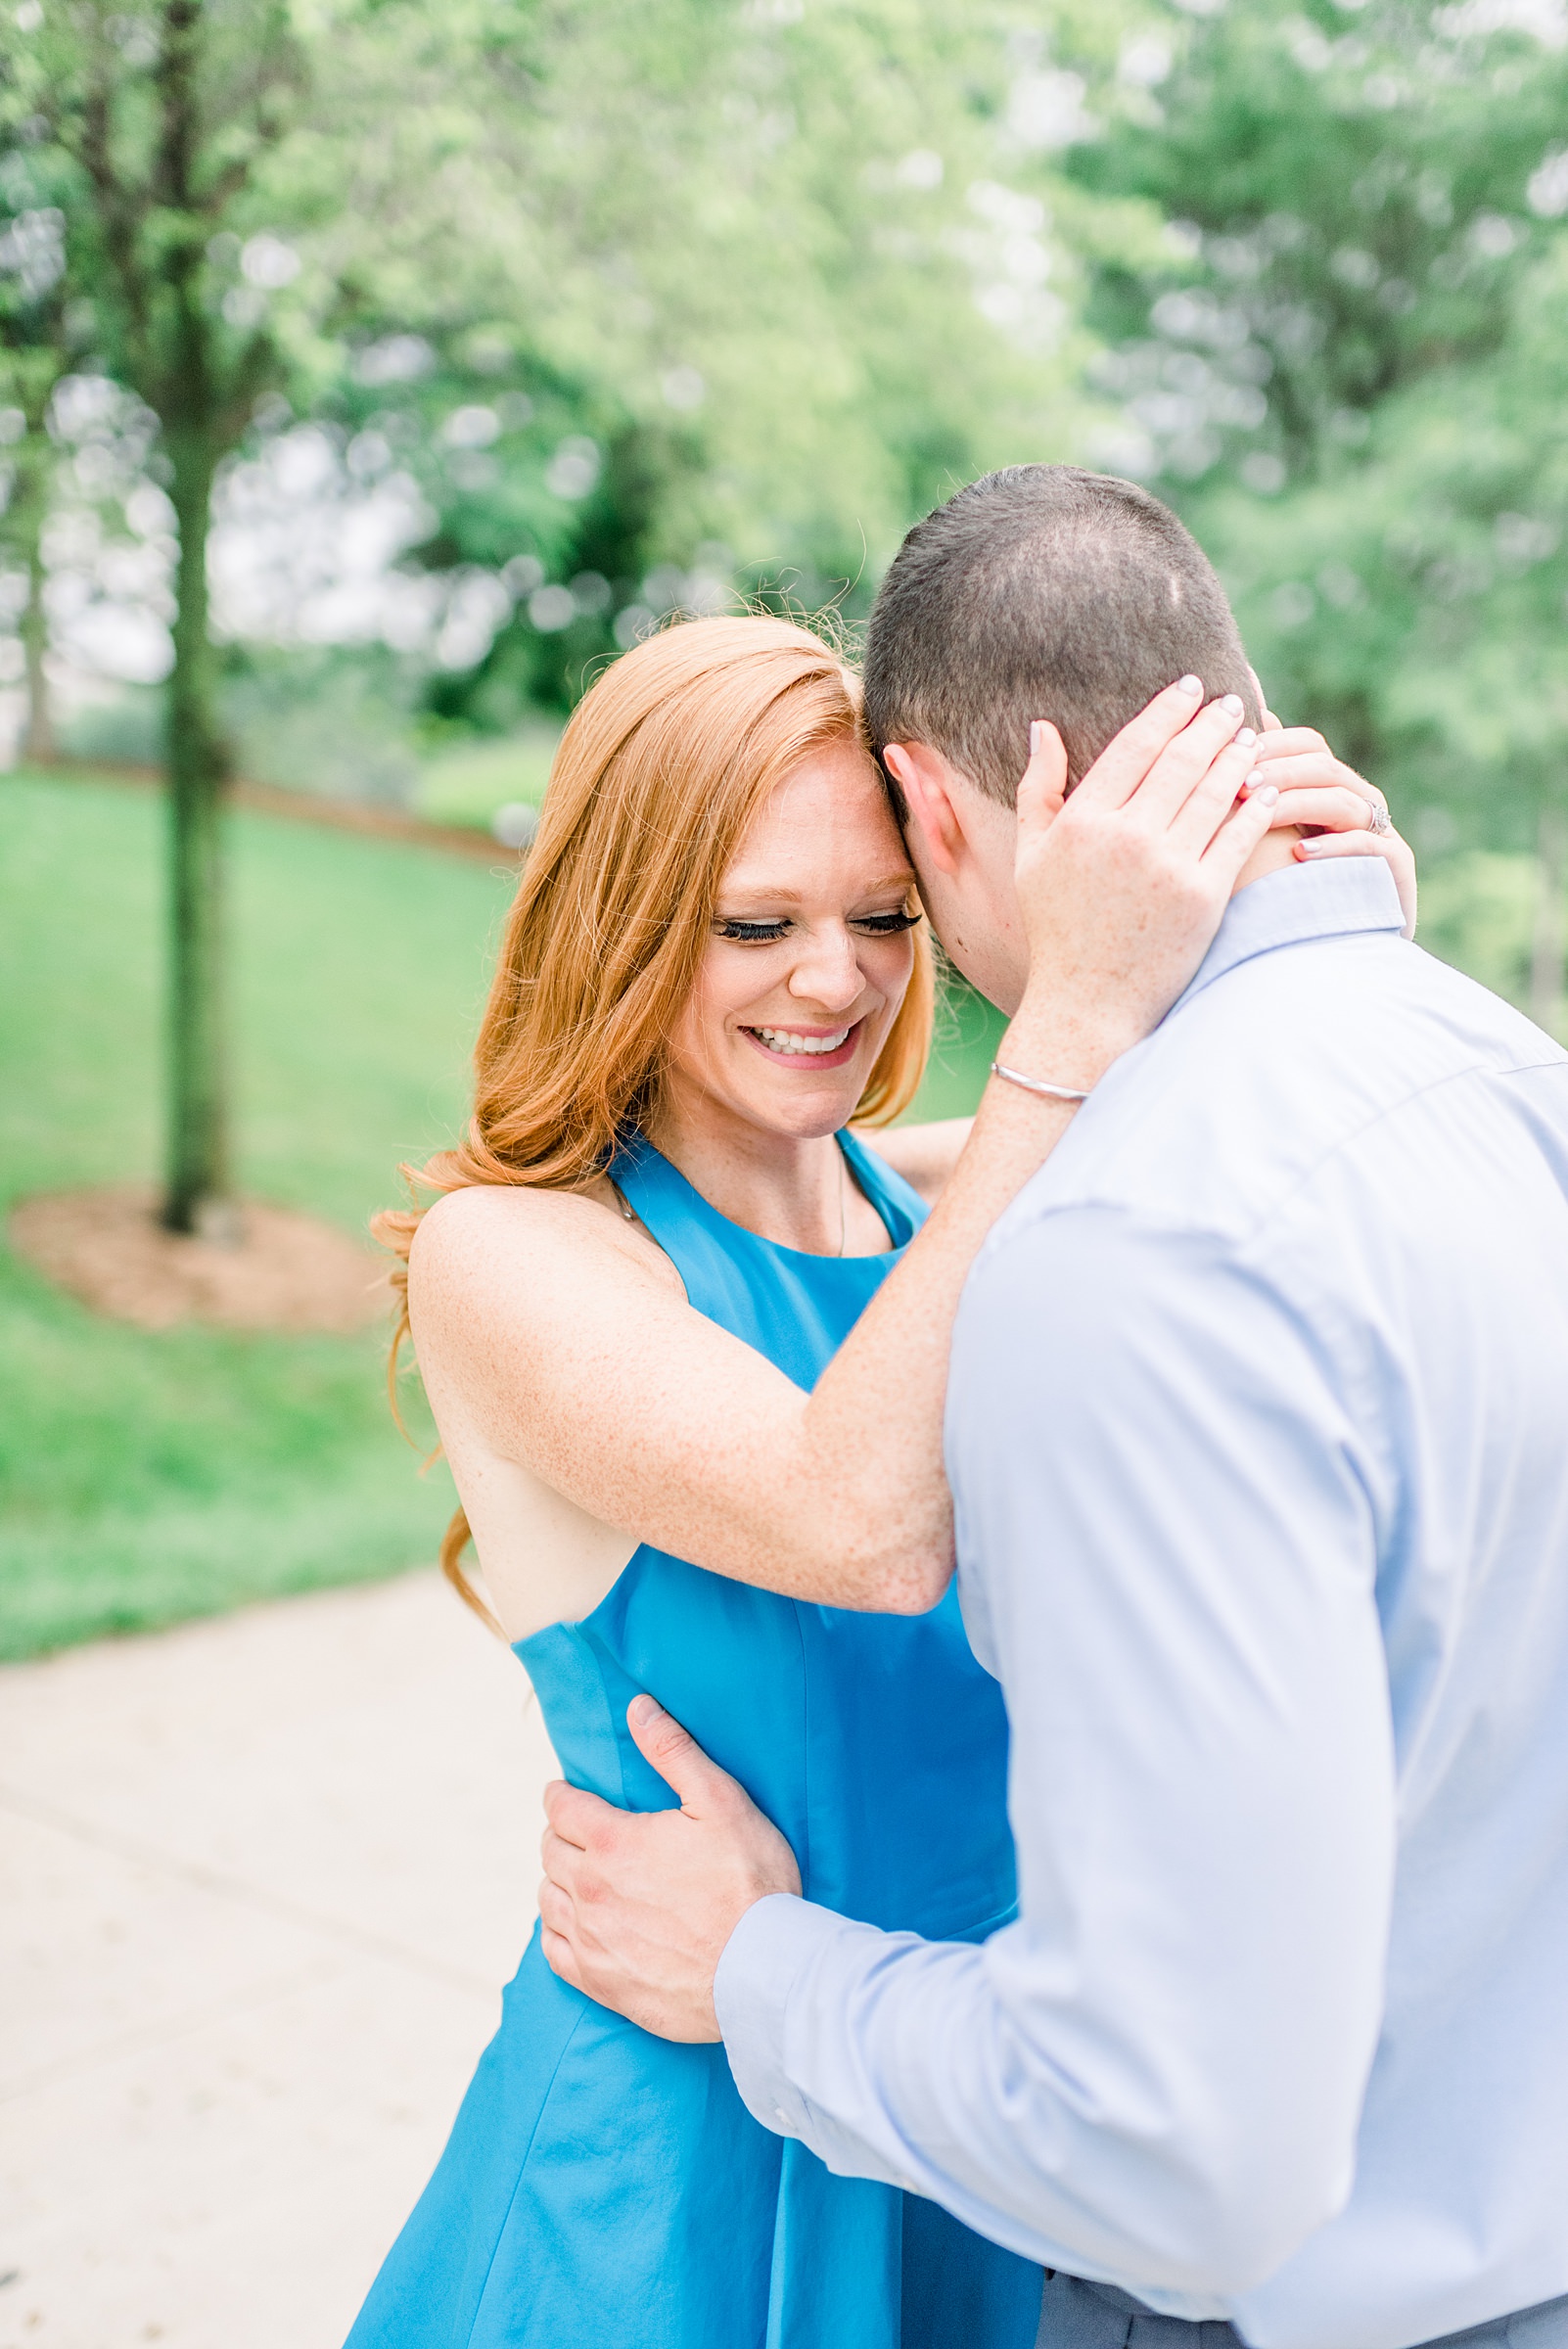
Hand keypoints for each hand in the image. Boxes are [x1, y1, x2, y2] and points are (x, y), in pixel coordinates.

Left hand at [538, 1694, 800, 2040]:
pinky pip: (553, 1951)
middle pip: (550, 1850)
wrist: (761, 1973)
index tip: (566, 1791)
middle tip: (578, 1830)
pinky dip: (556, 1931)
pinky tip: (573, 1925)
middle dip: (561, 1833)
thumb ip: (673, 1751)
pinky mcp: (600, 1983)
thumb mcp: (721, 1801)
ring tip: (577, 1873)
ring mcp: (592, 1940)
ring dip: (557, 1879)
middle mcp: (591, 1889)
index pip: (562, 1806)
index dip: (561, 1793)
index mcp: (613, 1841)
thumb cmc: (750, 1883)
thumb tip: (638, 1707)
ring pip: (548, 1899)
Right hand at [1005, 679, 1277, 1079]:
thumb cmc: (1056, 931)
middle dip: (1211, 723)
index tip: (1190, 688)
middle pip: (1181, 760)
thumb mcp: (1030, 858)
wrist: (1087, 1006)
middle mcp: (1125, 838)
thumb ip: (1036, 790)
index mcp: (1082, 822)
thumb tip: (1043, 726)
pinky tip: (1266, 789)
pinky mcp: (1204, 897)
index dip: (1167, 710)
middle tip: (1230, 703)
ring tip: (1250, 738)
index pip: (1134, 745)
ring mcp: (1167, 867)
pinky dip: (1255, 807)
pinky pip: (1237, 836)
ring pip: (1215, 792)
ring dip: (1238, 757)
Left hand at [1249, 724, 1417, 938]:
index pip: (1309, 745)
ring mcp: (1381, 835)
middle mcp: (1360, 805)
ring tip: (1259, 814)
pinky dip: (1334, 847)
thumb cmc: (1284, 898)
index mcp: (1331, 790)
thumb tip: (1219, 754)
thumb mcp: (1263, 844)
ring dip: (1298, 803)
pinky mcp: (1396, 870)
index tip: (1230, 755)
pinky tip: (1299, 853)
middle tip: (1241, 785)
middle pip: (1324, 767)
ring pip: (1343, 802)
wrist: (1330, 956)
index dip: (1272, 743)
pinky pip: (1369, 847)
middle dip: (1279, 771)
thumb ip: (1250, 801)